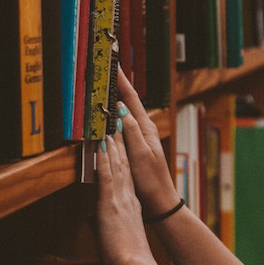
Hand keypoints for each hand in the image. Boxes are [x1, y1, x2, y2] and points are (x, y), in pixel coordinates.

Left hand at [95, 133, 154, 264]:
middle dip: (120, 145)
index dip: (123, 159)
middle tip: (118, 126)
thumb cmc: (128, 258)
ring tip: (111, 128)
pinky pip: (108, 175)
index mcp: (131, 206)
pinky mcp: (111, 203)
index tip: (120, 144)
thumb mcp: (115, 236)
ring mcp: (120, 199)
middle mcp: (128, 198)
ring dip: (114, 146)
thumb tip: (92, 221)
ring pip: (118, 166)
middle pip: (124, 166)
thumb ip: (104, 224)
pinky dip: (106, 159)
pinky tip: (104, 145)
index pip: (126, 177)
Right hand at [115, 67, 179, 216]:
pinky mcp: (135, 146)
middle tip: (106, 67)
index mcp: (146, 128)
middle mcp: (145, 129)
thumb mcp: (140, 154)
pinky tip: (108, 113)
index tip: (113, 64)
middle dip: (117, 84)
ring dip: (115, 97)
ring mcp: (140, 137)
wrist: (159, 200)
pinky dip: (114, 114)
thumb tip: (121, 110)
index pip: (131, 99)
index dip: (121, 81)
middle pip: (128, 101)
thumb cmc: (151, 180)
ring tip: (104, 83)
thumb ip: (131, 132)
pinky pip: (122, 124)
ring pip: (125, 112)